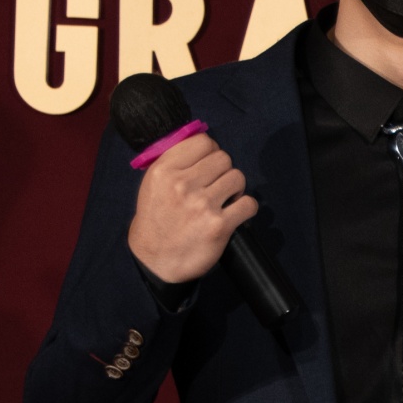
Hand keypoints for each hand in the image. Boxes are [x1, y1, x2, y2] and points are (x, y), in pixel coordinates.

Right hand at [127, 134, 257, 284]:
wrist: (155, 260)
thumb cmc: (157, 219)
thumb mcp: (154, 184)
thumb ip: (176, 162)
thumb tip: (205, 142)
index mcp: (164, 170)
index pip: (203, 141)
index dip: (210, 153)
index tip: (207, 167)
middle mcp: (182, 184)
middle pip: (224, 158)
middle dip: (223, 172)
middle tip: (215, 187)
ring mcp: (202, 204)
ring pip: (238, 178)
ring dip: (235, 190)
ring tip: (222, 201)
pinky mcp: (219, 225)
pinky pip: (249, 203)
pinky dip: (245, 209)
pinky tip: (233, 215)